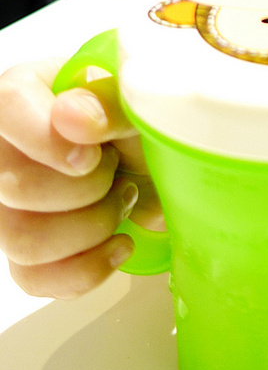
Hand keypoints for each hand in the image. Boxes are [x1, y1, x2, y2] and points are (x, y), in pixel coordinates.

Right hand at [0, 58, 161, 297]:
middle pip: (15, 186)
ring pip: (21, 240)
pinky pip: (32, 277)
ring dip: (90, 230)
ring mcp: (8, 202)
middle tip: (121, 174)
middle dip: (87, 190)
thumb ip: (110, 101)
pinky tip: (118, 245)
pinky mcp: (23, 247)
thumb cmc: (135, 119)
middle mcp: (5, 147)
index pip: (8, 106)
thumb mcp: (135, 100)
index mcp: (28, 92)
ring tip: (123, 203)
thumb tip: (75, 117)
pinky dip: (85, 270)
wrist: (152, 156)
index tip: (91, 157)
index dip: (49, 139)